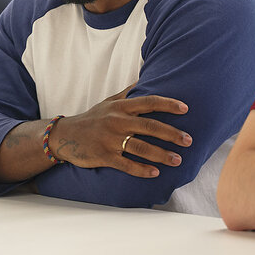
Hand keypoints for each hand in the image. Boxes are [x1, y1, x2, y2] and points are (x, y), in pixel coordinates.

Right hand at [48, 84, 190, 177]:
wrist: (65, 135)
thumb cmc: (91, 118)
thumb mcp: (108, 102)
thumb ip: (127, 93)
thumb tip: (144, 80)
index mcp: (120, 107)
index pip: (149, 102)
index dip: (168, 104)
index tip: (185, 109)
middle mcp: (117, 122)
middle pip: (150, 126)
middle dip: (171, 134)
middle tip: (189, 140)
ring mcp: (110, 140)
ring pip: (141, 147)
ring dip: (161, 155)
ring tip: (177, 160)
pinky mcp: (104, 156)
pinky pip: (126, 164)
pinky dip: (141, 170)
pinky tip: (155, 173)